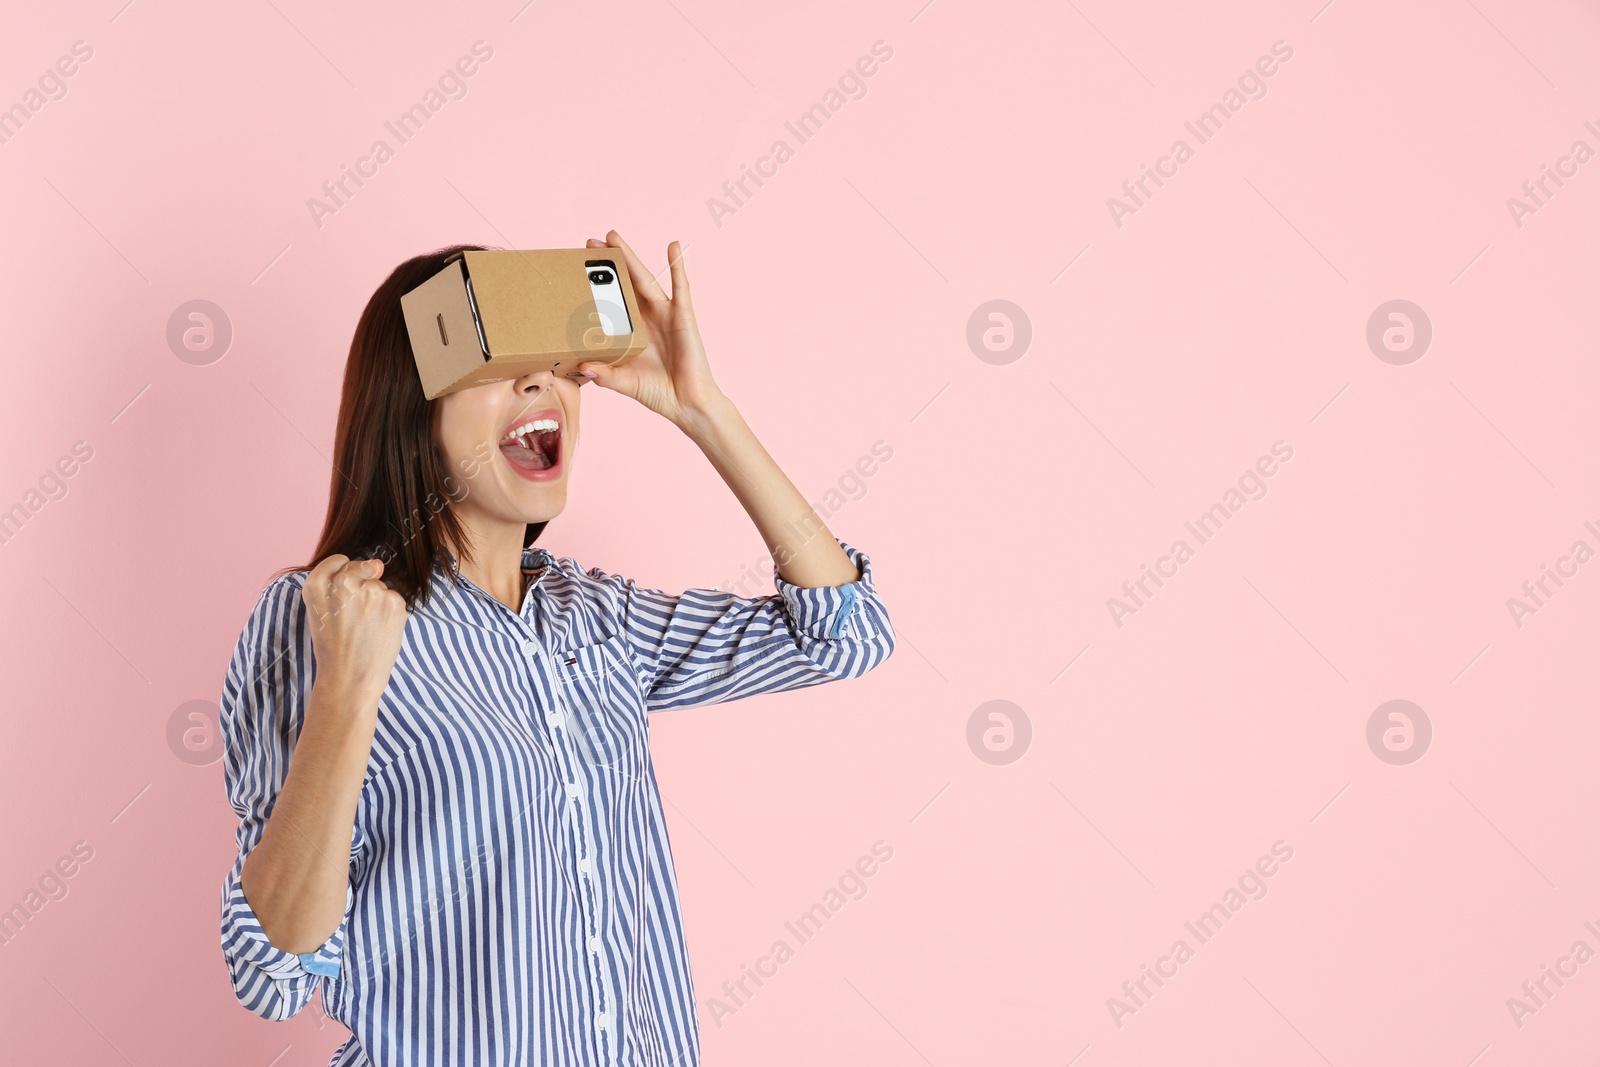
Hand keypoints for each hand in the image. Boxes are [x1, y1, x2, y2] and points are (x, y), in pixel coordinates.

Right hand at [302, 555, 407, 702]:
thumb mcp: (321, 612)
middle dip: (362, 589)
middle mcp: (344, 582)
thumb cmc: (334, 648)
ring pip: (380, 587)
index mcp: (318, 585)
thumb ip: (337, 582)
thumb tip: (377, 565)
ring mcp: (371, 591)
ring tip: (365, 629)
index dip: (343, 574)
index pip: (337, 561)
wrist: (349, 678)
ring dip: (377, 603)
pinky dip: (390, 613)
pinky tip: (379, 631)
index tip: (343, 592)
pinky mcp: (394, 602)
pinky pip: (394, 599)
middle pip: (362, 571)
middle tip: (354, 620)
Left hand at [576, 231, 726, 430]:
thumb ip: (605, 375)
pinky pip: (681, 286)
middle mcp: (647, 318)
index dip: (597, 284)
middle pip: (624, 283)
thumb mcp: (624, 382)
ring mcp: (665, 314)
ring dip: (630, 256)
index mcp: (632, 330)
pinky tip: (673, 246)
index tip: (578, 267)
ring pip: (644, 278)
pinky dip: (678, 265)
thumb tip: (581, 367)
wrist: (687, 403)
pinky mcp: (683, 315)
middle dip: (608, 262)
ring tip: (614, 236)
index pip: (611, 300)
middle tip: (589, 242)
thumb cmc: (658, 392)